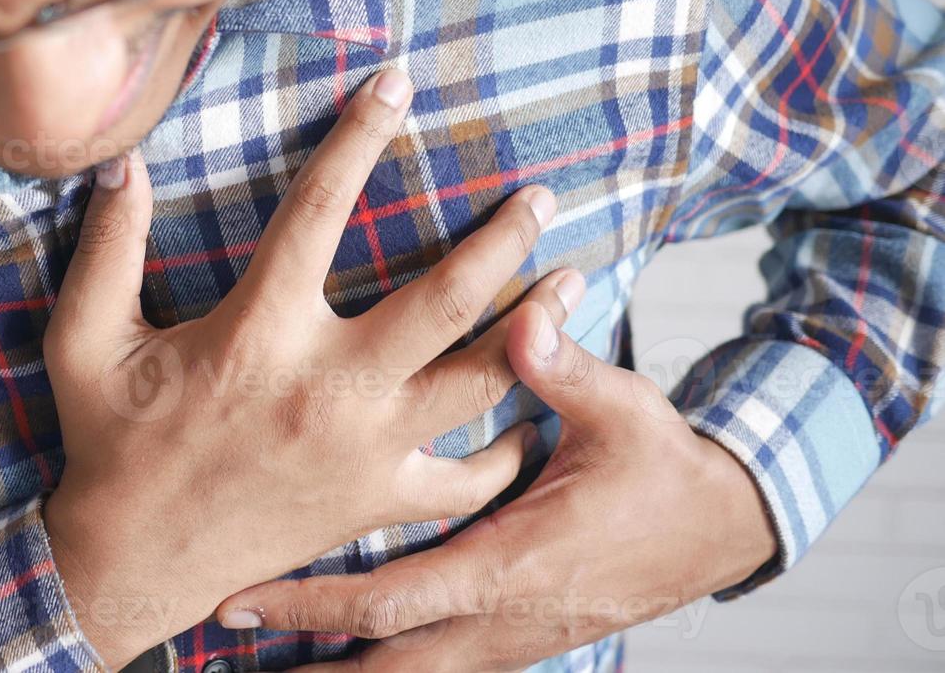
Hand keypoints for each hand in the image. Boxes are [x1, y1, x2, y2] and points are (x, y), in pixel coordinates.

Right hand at [41, 70, 571, 669]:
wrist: (130, 563)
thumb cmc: (110, 445)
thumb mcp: (85, 340)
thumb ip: (108, 247)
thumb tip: (123, 162)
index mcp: (258, 332)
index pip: (318, 209)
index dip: (359, 136)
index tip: (396, 84)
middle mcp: (328, 385)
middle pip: (443, 297)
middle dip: (502, 239)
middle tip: (540, 197)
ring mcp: (363, 448)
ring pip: (477, 377)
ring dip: (532, 326)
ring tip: (572, 281)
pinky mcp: (377, 502)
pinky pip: (466, 480)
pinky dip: (505, 450)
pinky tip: (527, 419)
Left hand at [215, 303, 779, 671]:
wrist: (723, 526)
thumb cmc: (664, 465)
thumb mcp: (621, 410)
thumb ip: (562, 368)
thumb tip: (525, 316)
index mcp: (513, 564)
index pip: (394, 600)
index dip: (314, 607)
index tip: (244, 600)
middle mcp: (504, 616)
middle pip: (385, 658)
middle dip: (304, 657)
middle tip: (228, 640)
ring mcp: (512, 636)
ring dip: (340, 672)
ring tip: (265, 667)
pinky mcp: (518, 635)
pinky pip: (438, 661)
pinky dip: (386, 663)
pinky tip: (343, 656)